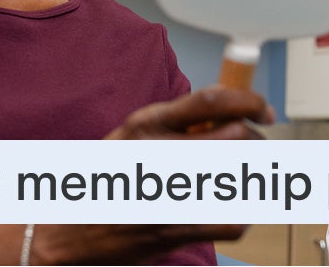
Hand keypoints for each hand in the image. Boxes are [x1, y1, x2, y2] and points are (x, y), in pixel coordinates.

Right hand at [31, 88, 272, 262]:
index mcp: (148, 122)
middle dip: (255, 143)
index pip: (211, 99)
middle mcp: (157, 151)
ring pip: (239, 176)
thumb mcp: (134, 132)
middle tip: (256, 151)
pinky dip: (242, 216)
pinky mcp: (172, 229)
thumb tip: (230, 114)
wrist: (65, 228)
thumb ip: (177, 121)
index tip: (264, 110)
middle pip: (235, 137)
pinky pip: (231, 220)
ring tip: (245, 181)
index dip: (249, 100)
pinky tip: (234, 212)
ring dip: (252, 178)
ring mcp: (166, 191)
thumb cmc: (106, 177)